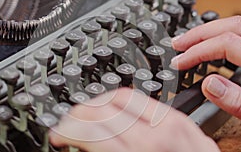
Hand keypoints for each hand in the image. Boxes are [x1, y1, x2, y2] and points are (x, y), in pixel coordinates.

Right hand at [50, 88, 218, 151]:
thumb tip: (83, 144)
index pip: (92, 128)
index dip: (69, 127)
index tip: (60, 132)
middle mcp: (156, 135)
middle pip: (104, 107)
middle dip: (80, 112)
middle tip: (70, 121)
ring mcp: (171, 123)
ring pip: (122, 95)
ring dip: (99, 102)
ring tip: (90, 113)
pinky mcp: (180, 119)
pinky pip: (143, 100)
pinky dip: (122, 102)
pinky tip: (115, 110)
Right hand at [171, 16, 240, 124]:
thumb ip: (239, 102)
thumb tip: (209, 84)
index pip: (226, 45)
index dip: (197, 52)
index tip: (180, 62)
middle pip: (232, 26)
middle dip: (200, 33)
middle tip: (179, 43)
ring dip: (213, 29)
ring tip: (194, 38)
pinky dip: (229, 30)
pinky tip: (220, 40)